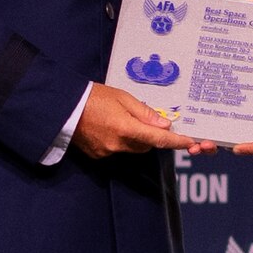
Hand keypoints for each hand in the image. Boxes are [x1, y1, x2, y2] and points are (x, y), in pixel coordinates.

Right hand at [71, 83, 205, 157]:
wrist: (61, 107)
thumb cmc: (92, 97)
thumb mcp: (122, 98)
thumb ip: (145, 113)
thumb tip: (165, 124)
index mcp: (125, 128)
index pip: (158, 139)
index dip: (177, 142)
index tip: (190, 142)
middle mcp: (117, 144)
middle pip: (146, 145)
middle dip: (150, 135)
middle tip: (143, 119)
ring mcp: (106, 152)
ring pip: (132, 149)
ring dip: (135, 138)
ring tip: (120, 119)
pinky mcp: (97, 155)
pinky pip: (117, 150)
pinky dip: (119, 141)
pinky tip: (108, 127)